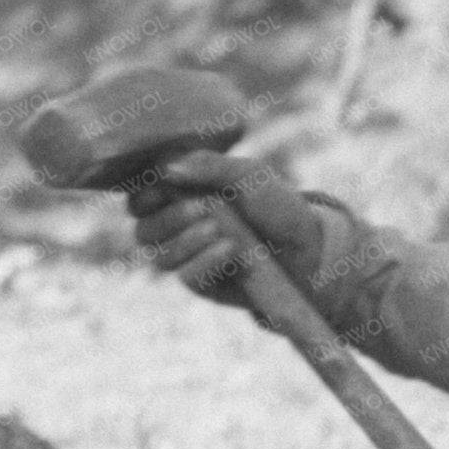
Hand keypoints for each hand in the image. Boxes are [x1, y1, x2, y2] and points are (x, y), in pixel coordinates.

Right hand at [123, 150, 328, 307]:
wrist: (309, 248)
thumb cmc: (276, 206)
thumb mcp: (249, 175)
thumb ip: (210, 166)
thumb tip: (169, 168)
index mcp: (179, 195)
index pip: (138, 197)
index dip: (144, 194)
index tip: (166, 186)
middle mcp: (176, 227)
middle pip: (143, 228)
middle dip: (169, 217)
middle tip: (203, 207)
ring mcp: (187, 257)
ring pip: (160, 255)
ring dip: (187, 241)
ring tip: (221, 229)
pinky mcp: (203, 282)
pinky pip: (186, 278)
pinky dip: (205, 262)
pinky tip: (230, 250)